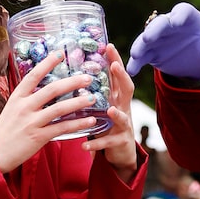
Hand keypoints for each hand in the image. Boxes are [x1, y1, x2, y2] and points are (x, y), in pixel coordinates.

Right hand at [0, 49, 99, 174]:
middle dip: (71, 82)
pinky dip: (78, 124)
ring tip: (92, 98)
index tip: (60, 54)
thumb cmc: (5, 131)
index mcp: (17, 97)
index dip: (47, 63)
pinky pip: (62, 128)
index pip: (33, 76)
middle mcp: (25, 107)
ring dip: (78, 102)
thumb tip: (44, 91)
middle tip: (87, 78)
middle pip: (51, 90)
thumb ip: (27, 100)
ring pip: (59, 109)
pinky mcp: (38, 137)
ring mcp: (32, 122)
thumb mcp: (12, 109)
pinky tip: (90, 121)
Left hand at [81, 46, 139, 175]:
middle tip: (114, 66)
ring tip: (109, 110)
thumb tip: (72, 73)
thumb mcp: (102, 106)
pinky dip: (96, 144)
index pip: (118, 76)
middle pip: (127, 90)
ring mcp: (124, 125)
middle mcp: (123, 108)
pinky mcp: (120, 142)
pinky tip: (83, 145)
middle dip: (122, 76)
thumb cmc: (107, 124)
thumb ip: (93, 91)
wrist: (120, 152)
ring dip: (116, 113)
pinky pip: (108, 142)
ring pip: (123, 117)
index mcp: (117, 98)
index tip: (108, 46)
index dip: (115, 60)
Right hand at [127, 3, 199, 79]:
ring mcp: (158, 38)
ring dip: (140, 46)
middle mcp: (169, 24)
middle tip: (148, 38)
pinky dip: (136, 63)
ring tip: (136, 55)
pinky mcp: (152, 52)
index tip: (175, 20)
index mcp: (187, 16)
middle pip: (160, 23)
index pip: (182, 12)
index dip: (179, 15)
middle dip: (154, 30)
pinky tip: (131, 71)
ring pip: (146, 39)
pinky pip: (142, 56)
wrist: (197, 58)